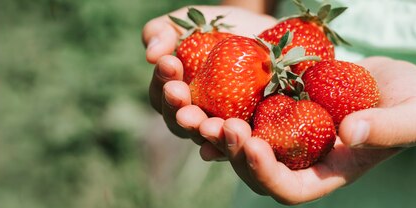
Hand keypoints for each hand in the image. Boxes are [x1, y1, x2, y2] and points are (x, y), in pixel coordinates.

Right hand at [143, 6, 275, 143]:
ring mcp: (221, 129)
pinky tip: (241, 138)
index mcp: (174, 96)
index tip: (169, 63)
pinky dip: (239, 145)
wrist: (263, 34)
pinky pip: (242, 145)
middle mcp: (195, 118)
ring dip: (207, 133)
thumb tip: (152, 55)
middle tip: (180, 99)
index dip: (163, 80)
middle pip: (181, 124)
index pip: (162, 95)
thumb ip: (162, 32)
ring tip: (212, 124)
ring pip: (210, 140)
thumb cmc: (217, 27)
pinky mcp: (250, 133)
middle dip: (180, 112)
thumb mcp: (188, 22)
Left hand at [190, 57, 415, 203]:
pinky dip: (223, 106)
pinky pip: (244, 113)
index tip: (252, 145)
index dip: (265, 173)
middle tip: (219, 126)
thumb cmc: (413, 106)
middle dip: (232, 152)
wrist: (398, 85)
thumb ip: (386, 130)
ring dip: (217, 131)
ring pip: (240, 144)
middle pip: (254, 170)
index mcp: (325, 174)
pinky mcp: (277, 110)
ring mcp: (285, 136)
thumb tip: (349, 133)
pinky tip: (205, 94)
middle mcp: (298, 161)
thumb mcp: (412, 117)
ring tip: (198, 112)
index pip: (288, 189)